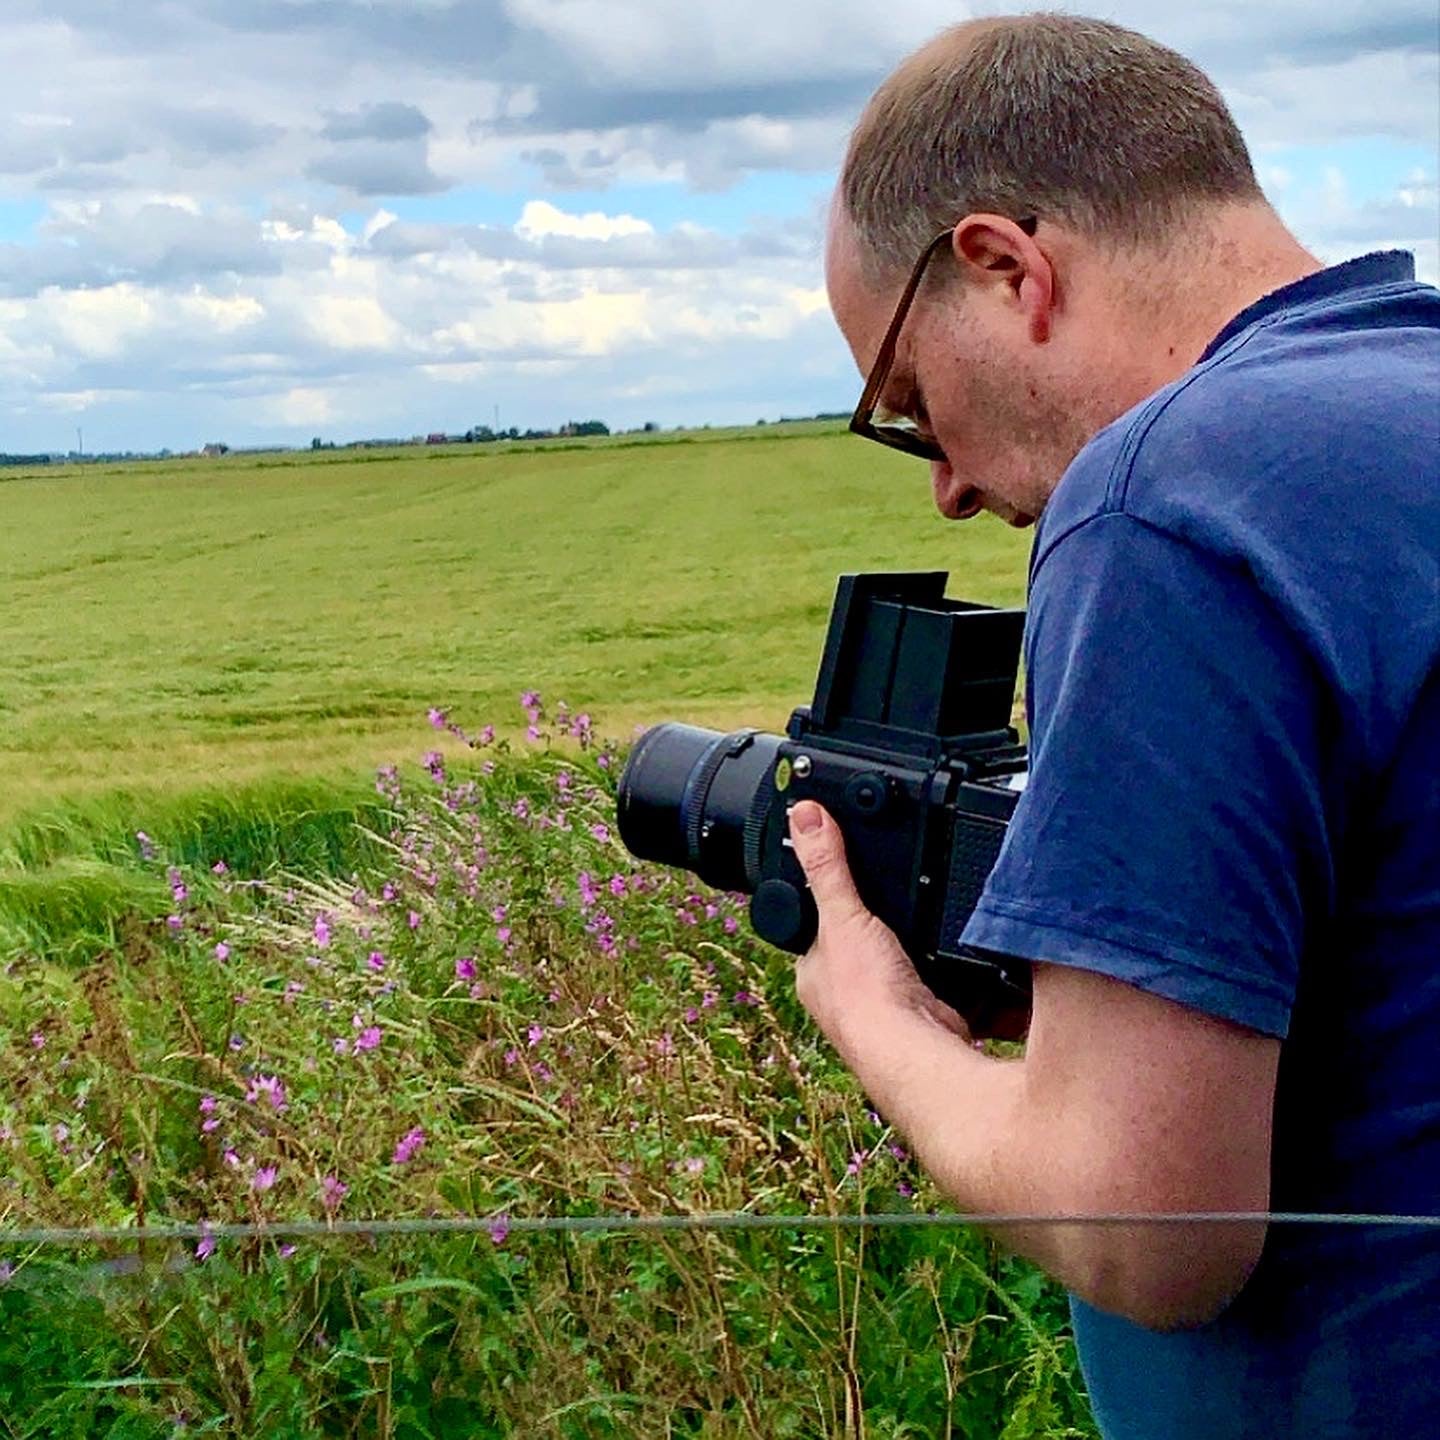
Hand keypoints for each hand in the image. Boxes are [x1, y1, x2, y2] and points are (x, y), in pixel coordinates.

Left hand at [787, 800, 970, 1050]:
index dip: (831, 900)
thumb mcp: (843, 916)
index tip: (851, 878)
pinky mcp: (924, 1014)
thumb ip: (827, 866)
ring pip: (900, 963)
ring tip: (925, 926)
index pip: (815, 925)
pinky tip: (954, 953)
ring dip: (915, 946)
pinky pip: (936, 980)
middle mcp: (844, 994)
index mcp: (815, 970)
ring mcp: (885, 1007)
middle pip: (862, 944)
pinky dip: (948, 967)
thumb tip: (804, 814)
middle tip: (899, 898)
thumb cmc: (865, 999)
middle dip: (881, 925)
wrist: (915, 1053)